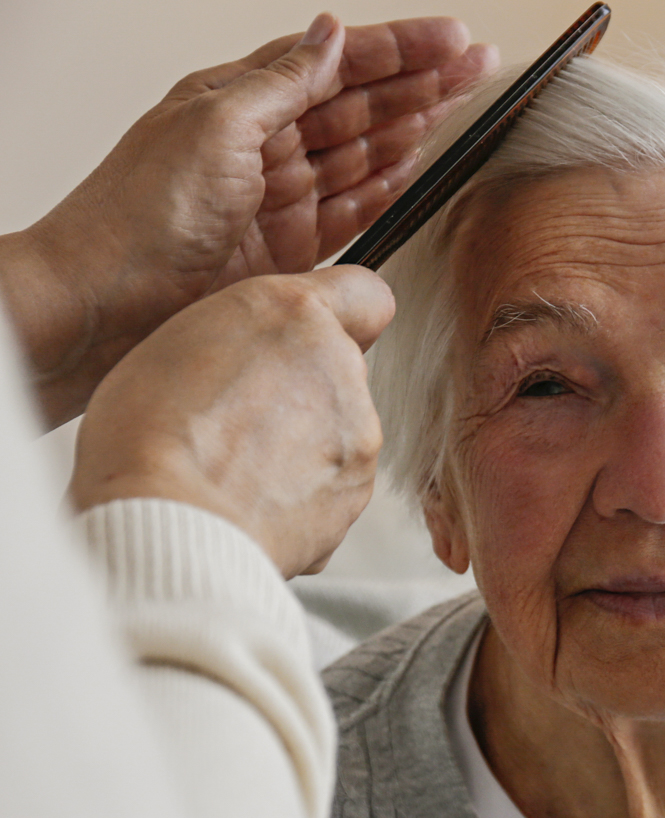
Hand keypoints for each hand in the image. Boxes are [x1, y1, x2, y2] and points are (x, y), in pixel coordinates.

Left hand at [4, 13, 496, 426]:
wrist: (106, 305)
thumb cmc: (138, 215)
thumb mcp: (215, 124)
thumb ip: (282, 82)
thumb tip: (329, 34)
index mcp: (238, 100)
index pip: (334, 62)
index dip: (397, 48)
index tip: (451, 39)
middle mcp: (261, 145)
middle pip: (359, 103)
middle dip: (421, 81)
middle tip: (476, 66)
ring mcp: (279, 198)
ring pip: (364, 152)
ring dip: (414, 125)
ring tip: (460, 104)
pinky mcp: (292, 250)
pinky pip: (353, 208)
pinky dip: (387, 185)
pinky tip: (414, 164)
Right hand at [69, 267, 394, 576]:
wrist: (172, 524)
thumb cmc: (149, 436)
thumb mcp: (175, 341)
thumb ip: (241, 337)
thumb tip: (259, 357)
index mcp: (294, 315)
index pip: (362, 292)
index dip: (338, 316)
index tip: (310, 338)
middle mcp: (341, 367)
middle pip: (339, 370)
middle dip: (301, 391)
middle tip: (238, 420)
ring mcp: (358, 432)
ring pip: (338, 429)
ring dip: (301, 445)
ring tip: (235, 470)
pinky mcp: (357, 490)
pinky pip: (332, 484)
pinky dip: (302, 494)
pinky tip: (249, 503)